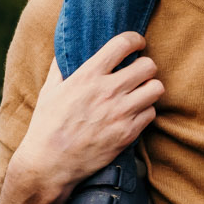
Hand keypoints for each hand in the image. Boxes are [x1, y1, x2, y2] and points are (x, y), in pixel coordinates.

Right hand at [21, 32, 163, 195]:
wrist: (50, 164)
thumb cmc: (46, 126)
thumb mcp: (49, 91)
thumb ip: (60, 67)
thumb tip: (66, 49)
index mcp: (88, 76)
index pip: (123, 44)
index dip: (135, 40)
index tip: (137, 43)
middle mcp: (107, 91)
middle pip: (148, 66)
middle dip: (146, 67)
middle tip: (139, 73)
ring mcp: (120, 113)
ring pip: (156, 89)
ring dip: (150, 89)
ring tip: (140, 93)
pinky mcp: (128, 133)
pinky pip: (151, 113)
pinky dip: (146, 112)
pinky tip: (135, 113)